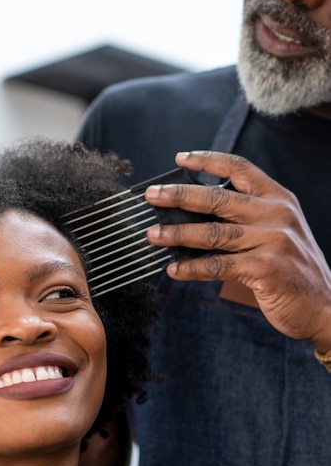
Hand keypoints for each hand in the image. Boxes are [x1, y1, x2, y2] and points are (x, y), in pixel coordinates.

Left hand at [145, 150, 330, 352]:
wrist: (325, 306)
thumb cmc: (292, 268)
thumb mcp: (277, 232)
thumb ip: (245, 220)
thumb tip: (191, 217)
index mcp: (279, 198)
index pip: (240, 168)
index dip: (207, 160)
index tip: (180, 158)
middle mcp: (277, 214)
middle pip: (217, 198)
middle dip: (179, 196)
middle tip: (152, 197)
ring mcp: (273, 240)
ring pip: (213, 233)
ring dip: (177, 235)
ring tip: (153, 236)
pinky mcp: (266, 268)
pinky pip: (219, 265)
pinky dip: (193, 268)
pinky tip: (174, 270)